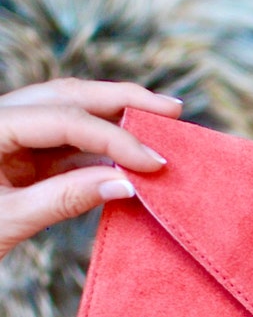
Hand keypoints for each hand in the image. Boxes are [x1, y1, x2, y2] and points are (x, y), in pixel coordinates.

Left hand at [0, 78, 182, 258]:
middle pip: (69, 95)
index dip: (115, 140)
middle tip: (173, 110)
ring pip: (70, 112)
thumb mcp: (8, 221)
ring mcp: (9, 135)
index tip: (155, 165)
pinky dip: (101, 149)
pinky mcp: (18, 155)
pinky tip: (129, 159)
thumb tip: (127, 184)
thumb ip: (66, 198)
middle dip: (124, 100)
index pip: (64, 120)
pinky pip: (66, 143)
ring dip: (116, 119)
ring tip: (160, 124)